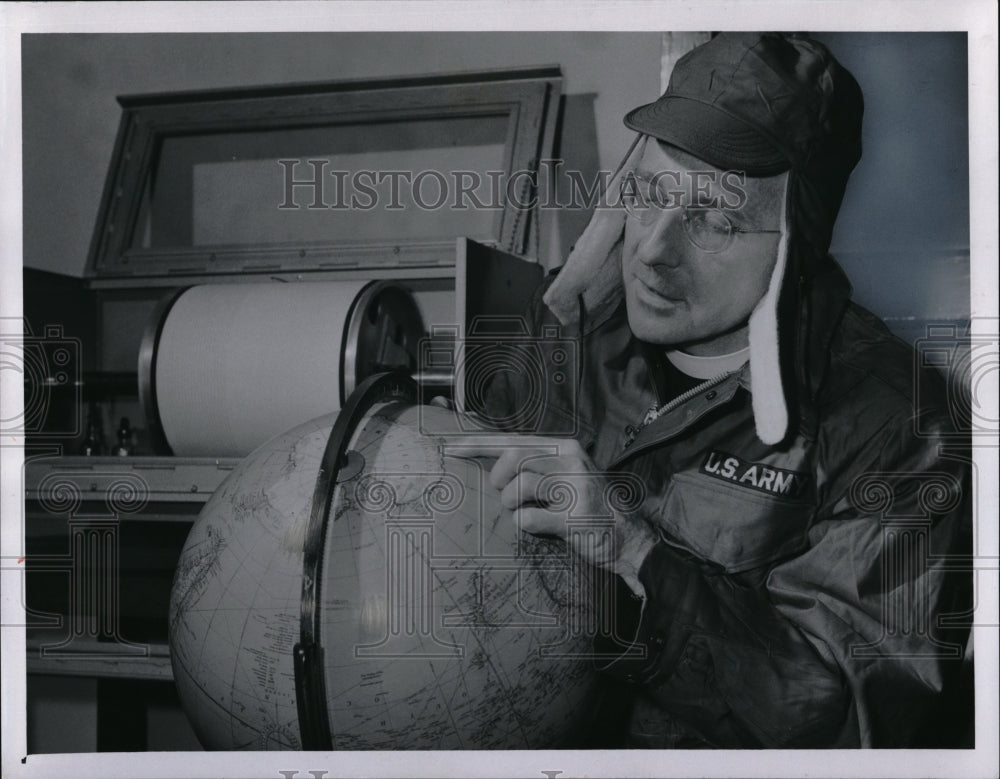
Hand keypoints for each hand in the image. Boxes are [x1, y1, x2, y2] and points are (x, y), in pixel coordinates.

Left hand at [460, 435, 657, 596]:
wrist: (629, 538)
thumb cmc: (590, 507)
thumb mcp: (565, 476)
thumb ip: (535, 465)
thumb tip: (490, 463)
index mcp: (565, 448)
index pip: (513, 440)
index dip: (478, 445)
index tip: (451, 449)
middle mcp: (571, 461)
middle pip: (513, 458)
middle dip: (498, 479)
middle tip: (504, 495)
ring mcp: (576, 488)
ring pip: (519, 487)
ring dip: (511, 505)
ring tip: (523, 512)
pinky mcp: (576, 517)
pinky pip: (529, 519)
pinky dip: (523, 526)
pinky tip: (536, 528)